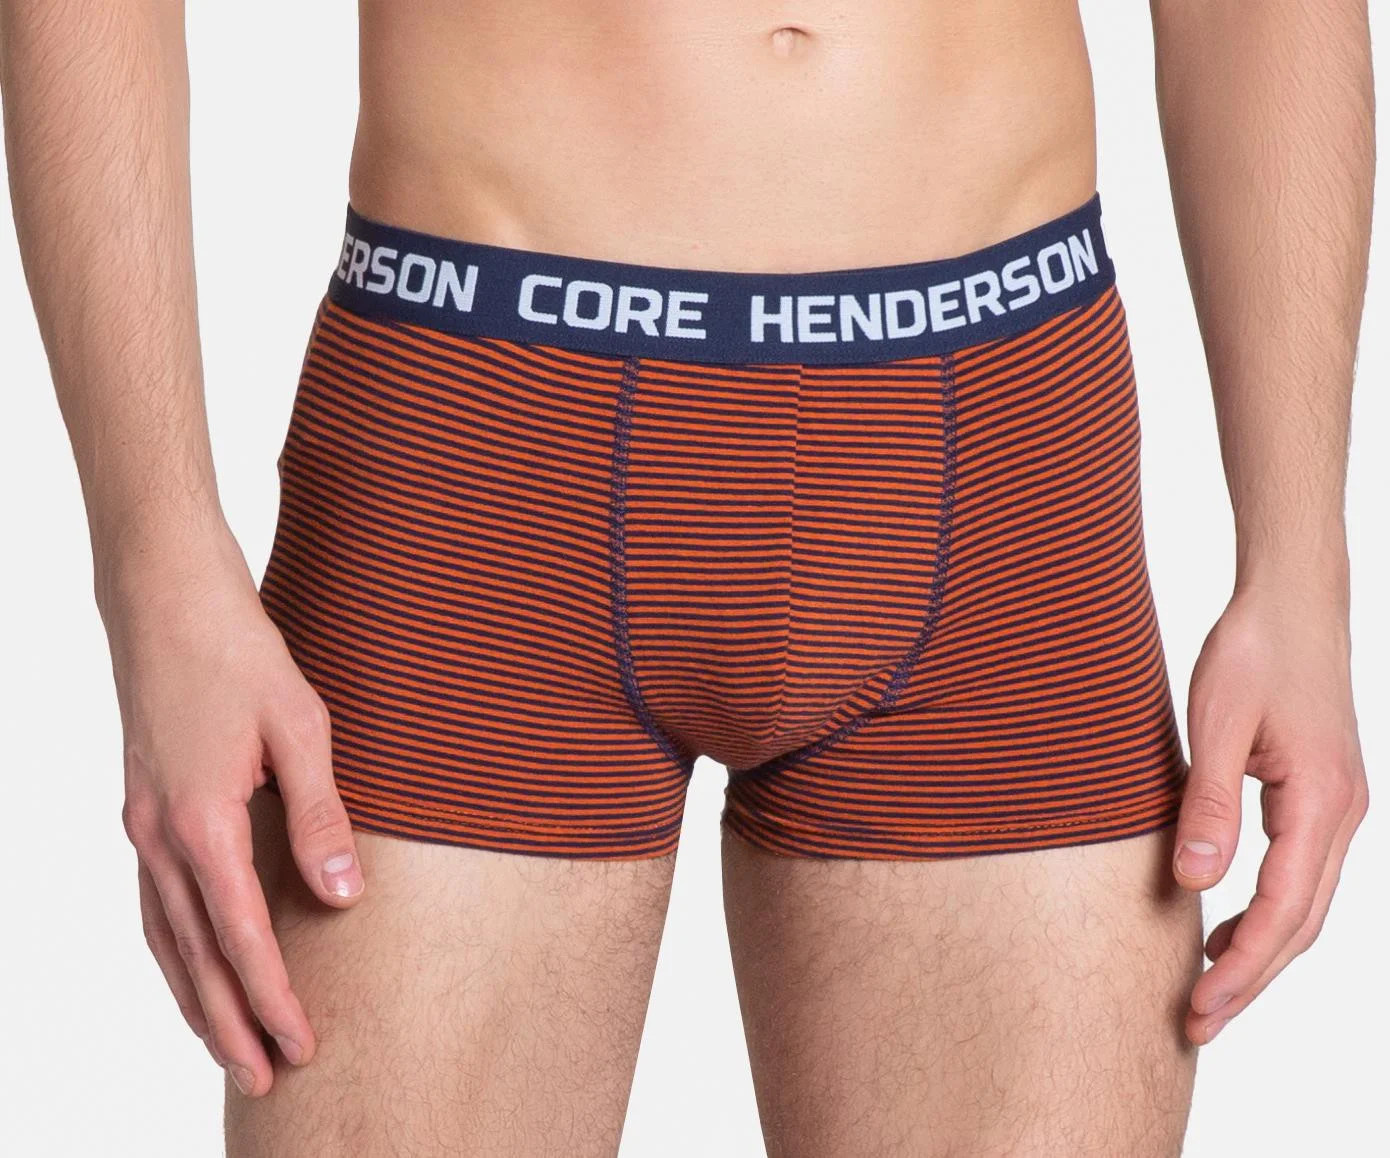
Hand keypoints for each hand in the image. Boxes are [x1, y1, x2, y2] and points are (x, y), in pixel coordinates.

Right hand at [106, 529, 363, 1096]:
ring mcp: (142, 824)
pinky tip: (191, 963)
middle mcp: (161, 836)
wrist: (167, 598)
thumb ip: (320, 817)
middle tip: (267, 1081)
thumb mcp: (301, 729)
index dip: (274, 999)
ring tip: (226, 1046)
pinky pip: (153, 902)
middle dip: (231, 1022)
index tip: (304, 1047)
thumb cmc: (241, 653)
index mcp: (203, 823)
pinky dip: (172, 949)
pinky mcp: (142, 808)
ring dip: (195, 997)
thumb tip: (343, 896)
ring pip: (164, 938)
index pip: (242, 939)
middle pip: (194, 957)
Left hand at [1173, 584, 1367, 1044]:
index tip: (1199, 1006)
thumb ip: (1208, 802)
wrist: (1291, 600)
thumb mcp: (1217, 722)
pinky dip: (1267, 913)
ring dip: (1259, 952)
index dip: (1241, 967)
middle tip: (1197, 1024)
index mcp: (1321, 802)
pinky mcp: (1320, 797)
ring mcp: (1337, 807)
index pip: (1284, 910)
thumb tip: (1194, 883)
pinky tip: (1225, 926)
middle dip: (1250, 979)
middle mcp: (1342, 814)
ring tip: (1207, 991)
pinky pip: (1299, 874)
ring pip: (1305, 905)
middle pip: (1302, 923)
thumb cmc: (1253, 650)